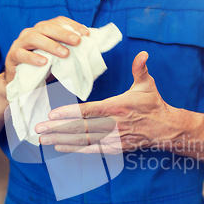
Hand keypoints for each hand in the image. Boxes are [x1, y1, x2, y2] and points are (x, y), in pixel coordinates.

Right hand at [4, 16, 89, 82]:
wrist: (22, 82)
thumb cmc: (43, 69)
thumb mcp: (59, 59)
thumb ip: (70, 52)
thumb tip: (91, 50)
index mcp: (43, 31)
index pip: (58, 21)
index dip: (72, 25)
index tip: (86, 34)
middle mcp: (31, 33)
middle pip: (46, 27)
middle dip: (63, 33)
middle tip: (77, 41)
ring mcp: (20, 43)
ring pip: (34, 38)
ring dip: (51, 45)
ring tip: (64, 54)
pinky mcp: (12, 56)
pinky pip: (20, 54)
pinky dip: (32, 57)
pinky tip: (44, 62)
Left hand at [35, 52, 175, 153]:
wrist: (165, 129)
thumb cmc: (153, 104)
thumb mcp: (147, 85)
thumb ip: (140, 69)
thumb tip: (142, 53)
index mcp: (118, 107)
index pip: (89, 111)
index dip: (70, 113)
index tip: (52, 114)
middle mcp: (114, 125)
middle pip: (81, 128)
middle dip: (58, 129)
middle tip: (38, 129)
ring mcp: (114, 139)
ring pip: (84, 141)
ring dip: (62, 140)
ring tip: (43, 139)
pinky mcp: (116, 148)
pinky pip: (91, 150)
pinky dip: (75, 149)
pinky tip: (60, 147)